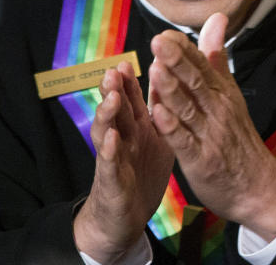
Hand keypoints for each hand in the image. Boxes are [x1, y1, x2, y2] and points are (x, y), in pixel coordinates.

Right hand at [74, 61, 173, 262]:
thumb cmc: (141, 172)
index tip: (132, 58)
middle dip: (115, 88)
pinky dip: (108, 150)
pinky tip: (111, 138)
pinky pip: (108, 164)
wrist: (124, 216)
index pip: (131, 97)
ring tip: (113, 96)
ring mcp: (113, 158)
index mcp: (135, 127)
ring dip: (108, 113)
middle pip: (116, 108)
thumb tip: (169, 79)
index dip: (131, 78)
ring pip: (106, 130)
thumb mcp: (155, 138)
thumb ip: (159, 110)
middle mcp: (121, 137)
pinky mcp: (111, 181)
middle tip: (115, 68)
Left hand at [149, 13, 275, 240]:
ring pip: (187, 108)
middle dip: (176, 61)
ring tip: (155, 70)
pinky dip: (172, 127)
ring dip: (171, 90)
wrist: (258, 185)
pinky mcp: (200, 159)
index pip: (202, 64)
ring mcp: (208, 134)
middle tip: (158, 42)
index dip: (184, 49)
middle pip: (194, 81)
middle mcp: (216, 108)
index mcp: (221, 91)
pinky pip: (184, 141)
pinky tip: (159, 113)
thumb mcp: (229, 92)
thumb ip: (215, 57)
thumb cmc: (236, 134)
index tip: (165, 33)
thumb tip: (217, 17)